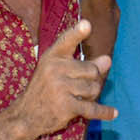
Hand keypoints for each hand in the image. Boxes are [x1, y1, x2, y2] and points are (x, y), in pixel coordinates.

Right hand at [17, 21, 116, 137]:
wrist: (25, 115)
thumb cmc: (45, 89)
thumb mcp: (58, 71)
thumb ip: (83, 64)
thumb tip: (108, 60)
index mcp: (51, 56)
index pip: (67, 41)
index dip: (77, 33)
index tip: (87, 24)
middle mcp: (54, 69)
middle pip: (92, 70)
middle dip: (92, 80)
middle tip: (78, 88)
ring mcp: (59, 88)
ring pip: (94, 88)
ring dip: (91, 96)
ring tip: (77, 98)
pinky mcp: (65, 106)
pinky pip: (92, 108)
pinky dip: (104, 111)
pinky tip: (114, 113)